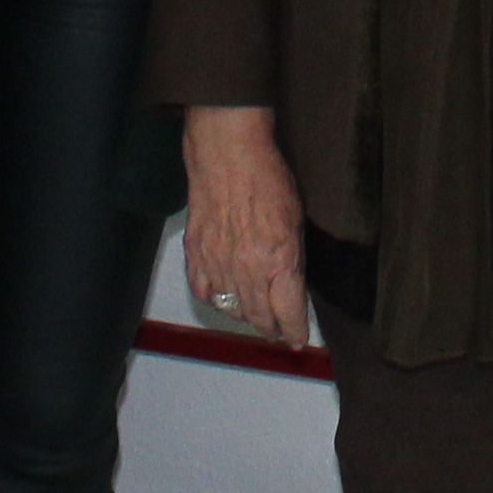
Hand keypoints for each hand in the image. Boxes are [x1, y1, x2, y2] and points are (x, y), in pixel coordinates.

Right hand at [178, 106, 307, 347]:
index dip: (295, 331)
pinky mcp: (195, 254)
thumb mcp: (296, 221)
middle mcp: (247, 270)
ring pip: (231, 309)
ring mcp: (218, 264)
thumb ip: (293, 260)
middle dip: (271, 328)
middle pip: (259, 318)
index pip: (289, 314)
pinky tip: (223, 293)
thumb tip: (292, 288)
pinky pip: (204, 292)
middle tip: (277, 330)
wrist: (228, 155)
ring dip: (244, 315)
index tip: (297, 338)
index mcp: (279, 261)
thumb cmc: (268, 178)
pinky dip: (214, 298)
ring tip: (253, 312)